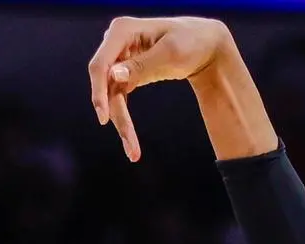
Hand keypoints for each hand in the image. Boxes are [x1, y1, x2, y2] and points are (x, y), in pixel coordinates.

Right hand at [86, 16, 232, 160]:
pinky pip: (120, 99)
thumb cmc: (191, 42)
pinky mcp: (127, 74)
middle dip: (115, 116)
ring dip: (121, 124)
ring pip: (111, 96)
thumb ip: (142, 65)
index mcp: (122, 30)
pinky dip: (125, 120)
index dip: (98, 91)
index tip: (103, 118)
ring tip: (133, 153)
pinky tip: (131, 142)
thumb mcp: (171, 53)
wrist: (206, 44)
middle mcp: (116, 44)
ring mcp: (120, 60)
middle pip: (105, 84)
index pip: (101, 65)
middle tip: (130, 146)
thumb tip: (114, 76)